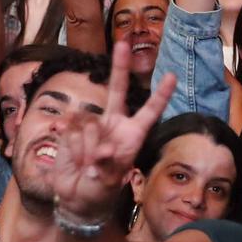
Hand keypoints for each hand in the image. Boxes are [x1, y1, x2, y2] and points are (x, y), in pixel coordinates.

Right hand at [51, 41, 178, 220]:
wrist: (76, 197)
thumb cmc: (101, 190)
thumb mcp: (111, 179)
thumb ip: (107, 161)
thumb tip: (101, 150)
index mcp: (132, 134)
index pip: (148, 111)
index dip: (159, 95)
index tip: (171, 76)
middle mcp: (113, 124)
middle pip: (116, 90)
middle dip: (119, 66)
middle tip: (123, 43)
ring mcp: (91, 125)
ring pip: (88, 123)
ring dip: (85, 147)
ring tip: (87, 165)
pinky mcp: (69, 129)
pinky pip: (69, 129)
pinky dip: (71, 146)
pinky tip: (74, 159)